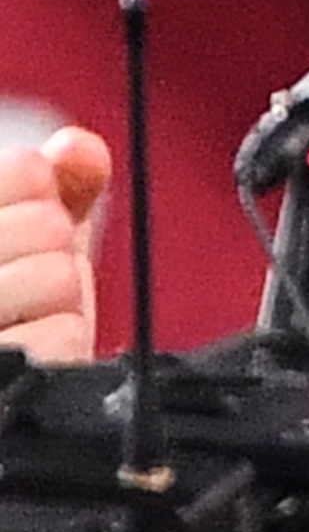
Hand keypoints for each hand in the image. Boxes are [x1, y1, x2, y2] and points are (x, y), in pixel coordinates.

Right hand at [0, 127, 110, 363]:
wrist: (8, 384)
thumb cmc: (17, 299)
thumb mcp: (34, 230)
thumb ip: (60, 183)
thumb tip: (77, 146)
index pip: (25, 169)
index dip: (41, 196)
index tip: (19, 229)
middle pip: (45, 225)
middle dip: (51, 252)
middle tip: (22, 281)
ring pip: (56, 277)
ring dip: (58, 301)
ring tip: (22, 317)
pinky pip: (62, 335)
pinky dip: (59, 344)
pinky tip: (27, 353)